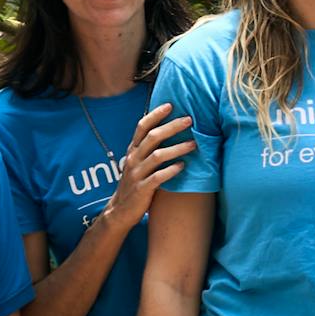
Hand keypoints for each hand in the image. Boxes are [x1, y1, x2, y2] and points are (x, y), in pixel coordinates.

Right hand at [107, 105, 195, 224]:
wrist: (120, 210)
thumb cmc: (135, 183)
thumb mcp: (138, 162)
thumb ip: (149, 148)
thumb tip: (168, 129)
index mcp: (133, 150)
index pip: (141, 127)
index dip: (155, 115)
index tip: (171, 105)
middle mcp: (133, 159)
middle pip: (152, 137)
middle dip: (172, 127)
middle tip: (190, 119)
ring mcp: (137, 174)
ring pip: (157, 156)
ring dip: (177, 148)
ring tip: (194, 144)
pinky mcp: (142, 189)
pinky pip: (157, 178)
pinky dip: (171, 171)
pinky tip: (183, 166)